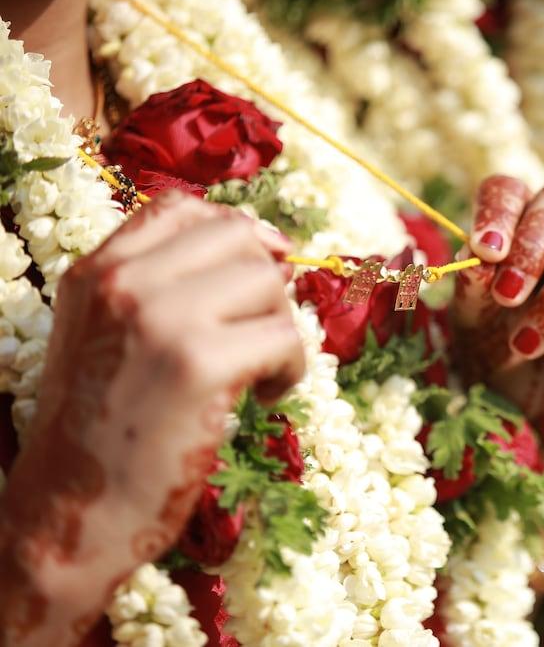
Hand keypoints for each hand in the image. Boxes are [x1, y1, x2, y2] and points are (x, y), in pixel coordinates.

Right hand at [0, 193, 304, 646]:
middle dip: (268, 282)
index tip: (266, 264)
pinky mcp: (198, 365)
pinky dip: (292, 368)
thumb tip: (266, 250)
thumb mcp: (109, 339)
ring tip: (264, 372)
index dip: (237, 230)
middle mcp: (122, 283)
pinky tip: (268, 397)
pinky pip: (284, 335)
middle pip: (238, 236)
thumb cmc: (105, 432)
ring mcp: (159, 319)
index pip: (180, 206)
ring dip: (283, 327)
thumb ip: (162, 289)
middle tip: (264, 332)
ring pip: (268, 281)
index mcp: (96, 272)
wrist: (74, 514)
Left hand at [453, 176, 543, 492]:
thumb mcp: (474, 328)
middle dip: (535, 246)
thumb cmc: (502, 361)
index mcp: (522, 227)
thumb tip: (476, 256)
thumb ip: (472, 290)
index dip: (499, 212)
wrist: (542, 422)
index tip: (484, 251)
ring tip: (528, 346)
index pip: (512, 191)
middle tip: (507, 296)